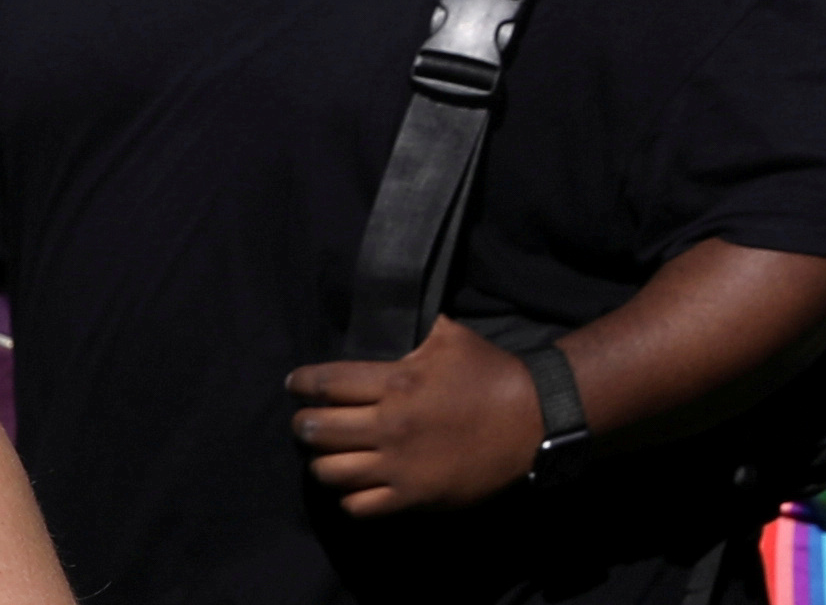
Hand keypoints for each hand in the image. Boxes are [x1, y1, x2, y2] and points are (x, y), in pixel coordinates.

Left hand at [285, 315, 545, 513]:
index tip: (294, 384)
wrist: (532, 420)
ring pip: (330, 471)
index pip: (329, 383)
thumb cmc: (492, 374)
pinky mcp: (410, 496)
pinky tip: (351, 485)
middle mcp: (390, 425)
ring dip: (320, 461)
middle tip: (304, 422)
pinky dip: (347, 496)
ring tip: (324, 454)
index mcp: (398, 382)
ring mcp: (397, 465)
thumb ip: (416, 332)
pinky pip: (358, 505)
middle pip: (319, 430)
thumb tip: (393, 320)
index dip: (303, 383)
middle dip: (303, 424)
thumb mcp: (454, 338)